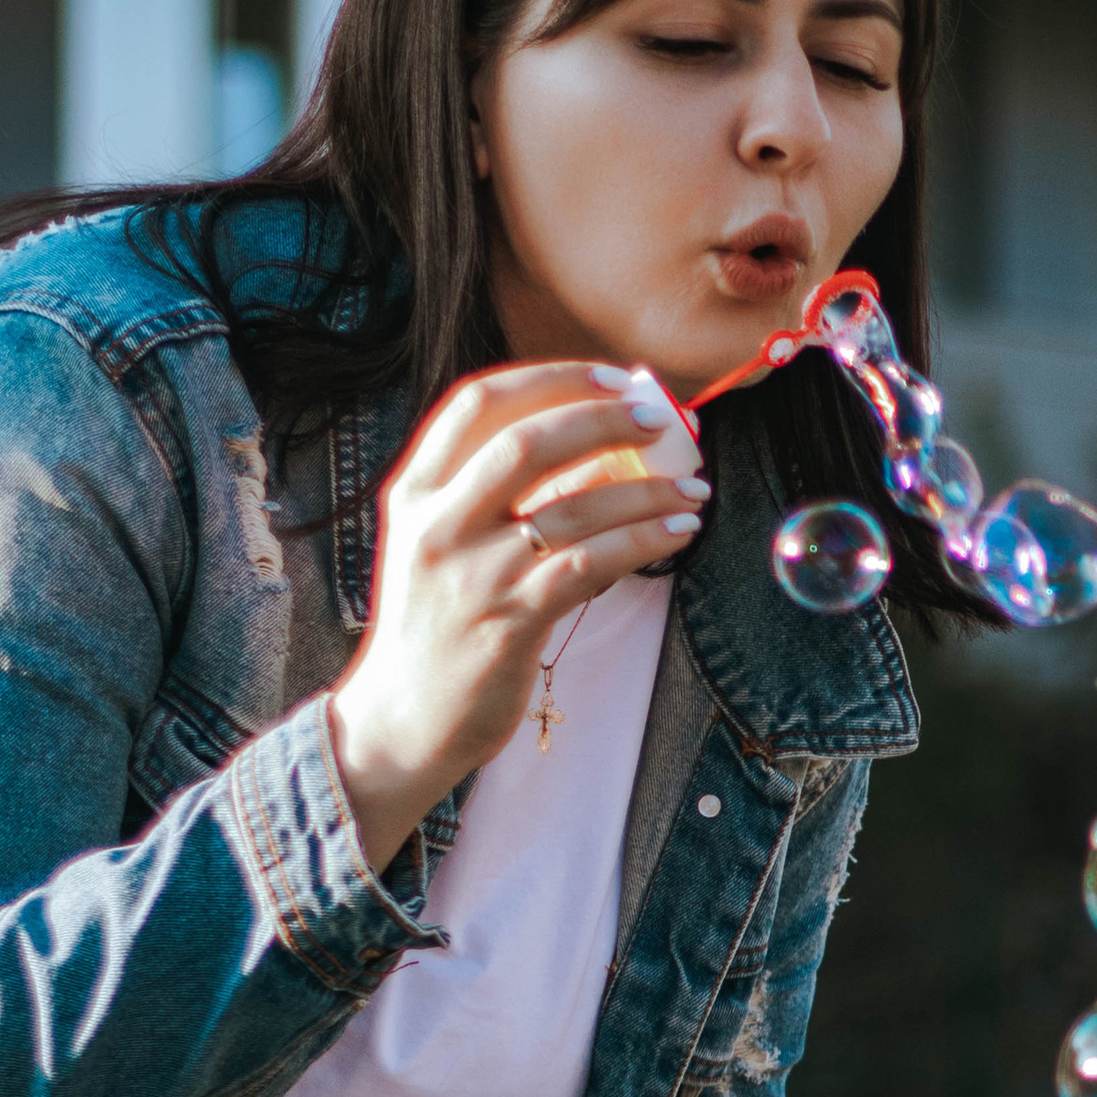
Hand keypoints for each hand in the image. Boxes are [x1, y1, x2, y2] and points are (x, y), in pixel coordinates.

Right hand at [328, 361, 710, 869]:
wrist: (402, 720)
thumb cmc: (438, 627)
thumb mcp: (442, 546)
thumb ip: (494, 494)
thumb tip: (597, 445)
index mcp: (415, 491)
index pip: (478, 403)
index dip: (551, 378)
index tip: (610, 376)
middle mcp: (437, 523)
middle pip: (529, 441)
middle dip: (605, 420)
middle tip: (663, 422)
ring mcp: (473, 572)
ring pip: (573, 506)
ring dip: (647, 491)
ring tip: (694, 489)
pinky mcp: (509, 621)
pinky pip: (591, 564)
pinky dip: (644, 540)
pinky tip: (678, 532)